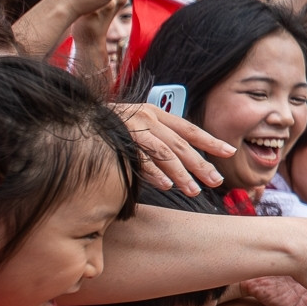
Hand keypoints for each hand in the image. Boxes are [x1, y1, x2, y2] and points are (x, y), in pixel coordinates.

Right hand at [111, 103, 233, 195]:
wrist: (77, 116)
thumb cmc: (111, 125)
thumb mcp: (139, 125)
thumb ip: (159, 138)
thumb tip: (184, 160)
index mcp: (156, 115)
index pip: (189, 129)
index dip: (211, 141)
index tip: (230, 152)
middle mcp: (148, 120)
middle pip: (181, 145)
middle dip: (200, 164)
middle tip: (216, 182)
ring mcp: (134, 129)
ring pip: (164, 153)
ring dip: (180, 174)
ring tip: (193, 191)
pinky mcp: (119, 141)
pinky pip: (140, 159)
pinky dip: (154, 172)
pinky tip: (166, 186)